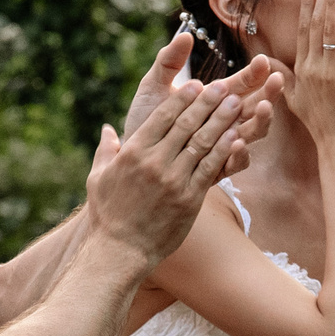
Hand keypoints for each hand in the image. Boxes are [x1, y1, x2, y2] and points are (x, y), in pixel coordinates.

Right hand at [85, 80, 245, 268]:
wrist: (119, 252)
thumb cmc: (107, 216)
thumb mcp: (98, 178)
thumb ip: (106, 151)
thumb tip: (108, 130)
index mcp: (133, 153)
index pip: (162, 117)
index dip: (181, 99)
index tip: (195, 84)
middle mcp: (154, 162)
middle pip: (186, 124)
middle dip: (206, 102)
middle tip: (222, 86)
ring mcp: (174, 180)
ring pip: (202, 142)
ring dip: (221, 121)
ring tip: (235, 104)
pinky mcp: (189, 198)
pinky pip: (211, 168)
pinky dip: (225, 150)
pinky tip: (236, 136)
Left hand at [121, 27, 282, 176]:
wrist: (130, 155)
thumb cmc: (144, 120)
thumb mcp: (153, 87)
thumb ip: (168, 62)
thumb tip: (185, 35)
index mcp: (214, 99)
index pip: (242, 84)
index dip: (255, 73)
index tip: (263, 61)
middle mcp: (224, 122)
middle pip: (255, 107)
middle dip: (269, 93)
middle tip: (277, 81)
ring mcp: (222, 146)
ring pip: (251, 134)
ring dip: (261, 121)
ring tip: (264, 108)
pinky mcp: (215, 169)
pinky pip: (234, 164)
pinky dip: (239, 154)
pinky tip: (237, 143)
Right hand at [282, 0, 334, 143]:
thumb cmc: (319, 123)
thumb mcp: (294, 99)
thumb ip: (283, 77)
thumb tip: (266, 61)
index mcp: (301, 69)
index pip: (302, 30)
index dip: (305, 5)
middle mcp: (311, 66)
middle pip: (313, 24)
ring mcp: (327, 71)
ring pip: (327, 32)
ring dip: (331, 3)